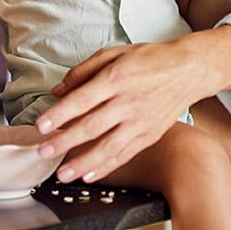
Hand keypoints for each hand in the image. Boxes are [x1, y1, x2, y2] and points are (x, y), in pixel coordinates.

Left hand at [34, 40, 216, 182]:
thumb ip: (83, 71)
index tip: (41, 125)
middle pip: (92, 126)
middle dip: (65, 141)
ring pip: (108, 147)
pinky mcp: (150, 135)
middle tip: (44, 152)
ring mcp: (140, 121)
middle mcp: (128, 101)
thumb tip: (57, 91)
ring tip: (62, 174)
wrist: (189, 70)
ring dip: (82, 163)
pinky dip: (106, 167)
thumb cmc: (149, 59)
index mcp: (116, 77)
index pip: (82, 99)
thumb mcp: (114, 53)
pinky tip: (88, 176)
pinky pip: (124, 155)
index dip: (60, 114)